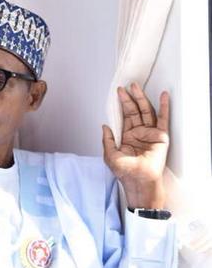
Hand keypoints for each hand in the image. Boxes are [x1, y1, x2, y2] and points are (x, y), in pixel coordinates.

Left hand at [103, 83, 169, 208]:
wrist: (138, 180)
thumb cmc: (125, 172)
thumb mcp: (109, 155)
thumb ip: (107, 140)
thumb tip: (104, 126)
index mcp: (127, 137)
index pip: (124, 116)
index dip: (121, 105)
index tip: (118, 93)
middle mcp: (139, 133)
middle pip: (135, 111)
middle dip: (130, 98)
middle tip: (126, 86)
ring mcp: (150, 133)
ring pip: (146, 112)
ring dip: (142, 99)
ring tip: (136, 87)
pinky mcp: (160, 136)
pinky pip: (162, 119)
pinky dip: (164, 107)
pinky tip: (163, 96)